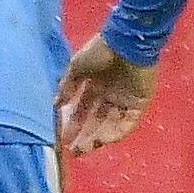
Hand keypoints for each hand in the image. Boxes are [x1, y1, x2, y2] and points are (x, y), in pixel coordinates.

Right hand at [54, 36, 156, 155]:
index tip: (63, 139)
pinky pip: (127, 123)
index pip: (82, 110)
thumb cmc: (101, 51)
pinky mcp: (139, 104)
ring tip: (84, 148)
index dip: (73, 125)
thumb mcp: (77, 67)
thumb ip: (66, 86)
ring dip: (97, 137)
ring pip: (109, 124)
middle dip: (84, 136)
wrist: (127, 41)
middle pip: (95, 121)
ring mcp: (125, 100)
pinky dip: (115, 133)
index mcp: (95, 85)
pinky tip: (102, 141)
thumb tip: (55, 104)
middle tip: (74, 150)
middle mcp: (109, 95)